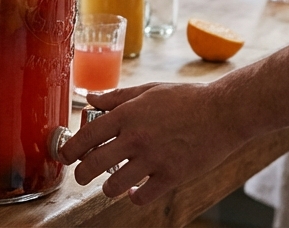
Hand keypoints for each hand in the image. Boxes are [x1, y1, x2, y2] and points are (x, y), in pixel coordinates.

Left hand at [59, 82, 247, 205]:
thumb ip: (117, 97)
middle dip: (81, 174)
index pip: (87, 136)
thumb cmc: (186, 98)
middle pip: (93, 164)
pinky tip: (135, 193)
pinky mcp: (172, 175)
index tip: (64, 156)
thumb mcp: (148, 90)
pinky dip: (135, 197)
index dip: (70, 149)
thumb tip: (91, 98)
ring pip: (115, 184)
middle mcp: (135, 138)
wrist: (223, 112)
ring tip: (108, 186)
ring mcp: (153, 159)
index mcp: (127, 115)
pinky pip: (144, 196)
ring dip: (107, 188)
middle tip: (81, 177)